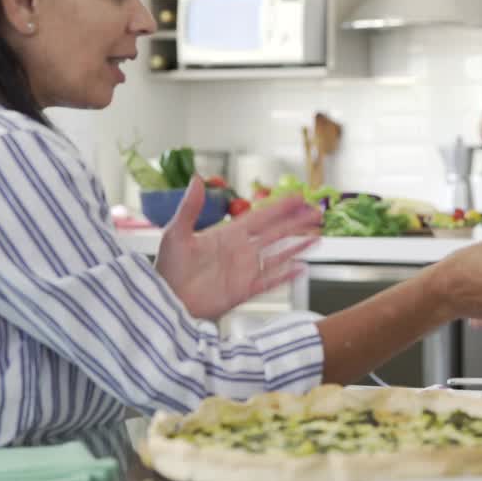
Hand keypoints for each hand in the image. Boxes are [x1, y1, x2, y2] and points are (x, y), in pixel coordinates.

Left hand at [155, 177, 321, 319]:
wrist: (164, 301)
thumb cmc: (167, 269)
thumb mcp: (175, 233)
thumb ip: (190, 207)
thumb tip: (196, 179)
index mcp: (227, 235)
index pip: (260, 217)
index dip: (279, 207)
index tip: (297, 197)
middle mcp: (240, 251)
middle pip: (275, 234)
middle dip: (296, 223)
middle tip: (316, 212)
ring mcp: (244, 271)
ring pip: (278, 255)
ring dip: (297, 246)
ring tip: (317, 237)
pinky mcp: (244, 291)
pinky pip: (270, 281)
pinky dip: (287, 275)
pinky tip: (302, 267)